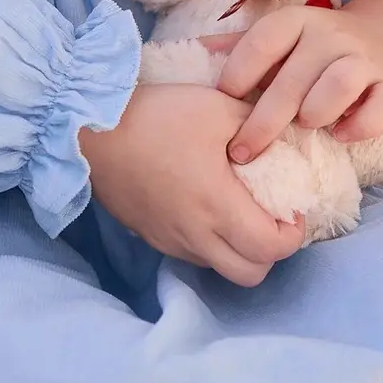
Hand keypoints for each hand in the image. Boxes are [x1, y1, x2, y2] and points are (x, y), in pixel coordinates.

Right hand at [83, 84, 305, 285]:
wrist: (89, 128)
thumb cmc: (157, 116)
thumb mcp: (218, 107)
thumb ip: (259, 124)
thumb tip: (286, 135)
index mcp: (217, 206)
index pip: (270, 249)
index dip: (293, 235)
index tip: (292, 208)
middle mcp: (195, 235)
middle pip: (249, 275)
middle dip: (269, 253)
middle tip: (271, 218)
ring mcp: (170, 240)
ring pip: (220, 268)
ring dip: (239, 250)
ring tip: (239, 212)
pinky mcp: (151, 236)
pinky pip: (193, 255)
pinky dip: (210, 243)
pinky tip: (206, 208)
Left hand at [211, 0, 382, 166]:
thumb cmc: (324, 50)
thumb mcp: (286, 39)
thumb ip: (243, 48)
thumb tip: (193, 55)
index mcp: (297, 23)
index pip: (263, 39)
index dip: (238, 70)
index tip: (220, 103)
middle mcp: (331, 36)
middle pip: (294, 76)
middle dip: (263, 119)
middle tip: (241, 153)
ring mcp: (366, 61)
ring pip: (340, 82)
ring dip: (316, 111)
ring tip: (304, 128)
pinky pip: (382, 106)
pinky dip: (361, 124)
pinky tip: (342, 135)